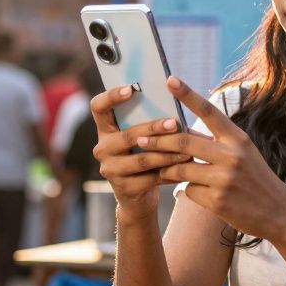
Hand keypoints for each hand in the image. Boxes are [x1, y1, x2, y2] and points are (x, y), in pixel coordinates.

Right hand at [90, 83, 191, 220]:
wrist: (139, 196)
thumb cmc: (144, 156)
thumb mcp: (141, 138)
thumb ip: (149, 121)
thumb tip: (177, 99)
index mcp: (105, 129)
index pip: (98, 107)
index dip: (111, 96)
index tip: (131, 89)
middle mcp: (102, 148)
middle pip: (128, 135)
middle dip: (153, 128)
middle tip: (174, 123)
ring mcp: (110, 169)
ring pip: (142, 158)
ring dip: (167, 153)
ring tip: (187, 149)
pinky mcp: (124, 188)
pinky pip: (150, 177)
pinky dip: (171, 171)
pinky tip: (186, 168)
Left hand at [138, 77, 285, 242]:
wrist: (278, 212)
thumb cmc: (256, 178)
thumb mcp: (242, 153)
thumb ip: (216, 142)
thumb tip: (182, 132)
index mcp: (237, 138)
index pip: (209, 111)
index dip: (188, 94)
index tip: (170, 80)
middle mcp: (231, 155)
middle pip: (184, 140)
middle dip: (158, 140)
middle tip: (140, 138)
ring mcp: (224, 178)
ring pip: (181, 168)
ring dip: (168, 169)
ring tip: (162, 169)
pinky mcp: (217, 200)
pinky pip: (189, 190)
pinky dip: (189, 190)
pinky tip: (202, 194)